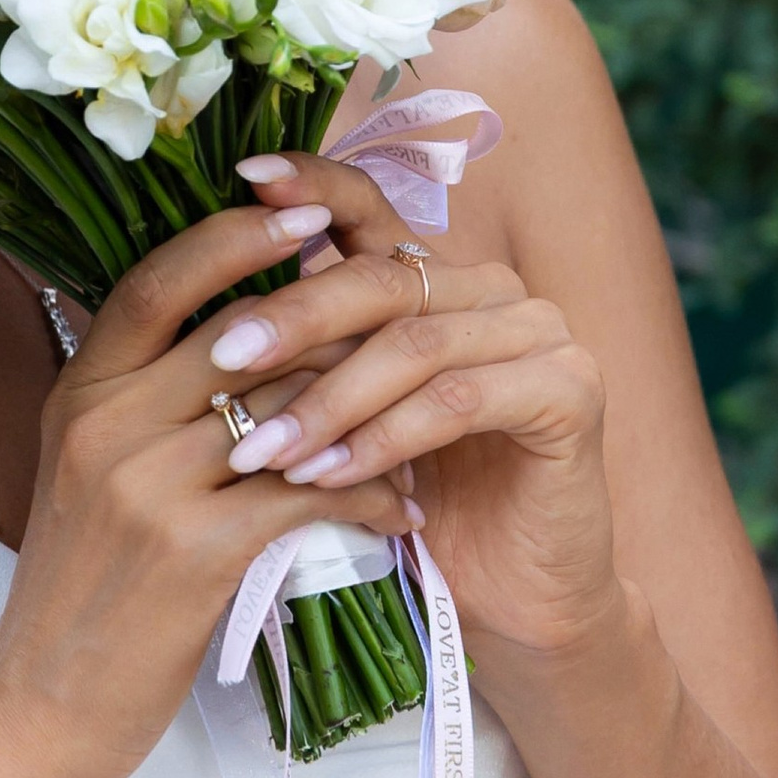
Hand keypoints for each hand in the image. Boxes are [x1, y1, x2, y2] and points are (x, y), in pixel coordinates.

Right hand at [0, 194, 425, 777]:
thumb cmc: (82, 578)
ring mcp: (147, 485)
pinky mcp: (194, 553)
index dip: (236, 239)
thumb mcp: (86, 462)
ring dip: (367, 409)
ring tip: (422, 412)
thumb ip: (141, 391)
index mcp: (81, 389)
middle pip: (241, 335)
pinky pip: (309, 497)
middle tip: (404, 310)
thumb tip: (234, 322)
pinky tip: (404, 507)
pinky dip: (370, 497)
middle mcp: (108, 423)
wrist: (44, 698)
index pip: (160, 281)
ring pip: (287, 410)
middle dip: (333, 319)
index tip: (306, 213)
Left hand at [200, 149, 620, 670]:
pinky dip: (384, 438)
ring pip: (413, 344)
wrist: (510, 597)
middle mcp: (491, 291)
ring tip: (264, 450)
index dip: (311, 185)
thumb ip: (306, 359)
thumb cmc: (410, 505)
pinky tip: (329, 475)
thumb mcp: (342, 420)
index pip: (369, 210)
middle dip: (292, 319)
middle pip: (380, 279)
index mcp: (434, 279)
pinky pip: (457, 402)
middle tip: (221, 359)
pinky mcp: (569, 390)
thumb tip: (207, 320)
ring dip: (328, 400)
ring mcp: (539, 335)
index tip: (246, 180)